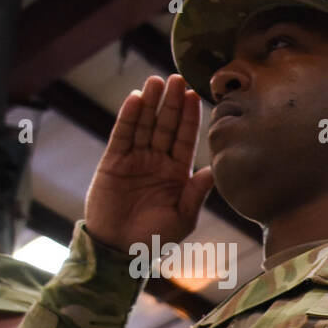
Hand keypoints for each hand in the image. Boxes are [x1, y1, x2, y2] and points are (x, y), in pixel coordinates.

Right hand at [83, 73, 215, 252]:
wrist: (120, 249)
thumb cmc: (156, 237)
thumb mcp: (183, 217)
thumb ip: (196, 194)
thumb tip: (213, 172)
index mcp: (178, 173)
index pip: (186, 140)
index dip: (190, 118)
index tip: (196, 96)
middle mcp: (158, 161)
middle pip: (166, 126)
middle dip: (172, 103)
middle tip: (177, 78)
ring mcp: (136, 159)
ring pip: (145, 125)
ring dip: (151, 103)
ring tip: (157, 81)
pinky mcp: (114, 161)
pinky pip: (123, 134)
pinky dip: (129, 117)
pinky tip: (137, 99)